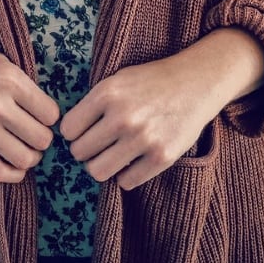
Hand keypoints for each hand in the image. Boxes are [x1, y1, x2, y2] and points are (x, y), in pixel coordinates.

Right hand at [0, 38, 60, 183]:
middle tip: (34, 134)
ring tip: (25, 148)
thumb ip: (27, 89)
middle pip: (41, 139)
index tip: (41, 116)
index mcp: (9, 80)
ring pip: (24, 159)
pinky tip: (14, 164)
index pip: (51, 114)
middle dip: (42, 139)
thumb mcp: (5, 64)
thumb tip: (53, 122)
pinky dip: (14, 174)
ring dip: (31, 157)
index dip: (50, 118)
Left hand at [59, 55, 218, 189]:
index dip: (73, 132)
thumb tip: (67, 134)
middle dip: (85, 150)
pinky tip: (132, 161)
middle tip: (97, 145)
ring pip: (98, 171)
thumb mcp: (116, 80)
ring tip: (110, 156)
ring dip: (101, 166)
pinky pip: (126, 182)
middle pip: (79, 152)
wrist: (195, 83)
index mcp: (107, 94)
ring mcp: (143, 139)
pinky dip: (125, 175)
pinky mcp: (162, 157)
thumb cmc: (150, 82)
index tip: (84, 131)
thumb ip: (93, 104)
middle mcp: (122, 117)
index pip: (68, 129)